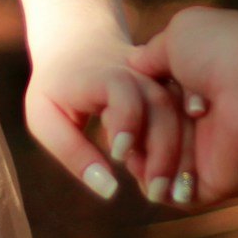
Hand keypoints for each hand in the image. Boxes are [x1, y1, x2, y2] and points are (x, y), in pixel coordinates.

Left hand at [23, 31, 187, 204]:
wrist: (79, 43)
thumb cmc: (56, 88)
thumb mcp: (45, 118)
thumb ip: (73, 153)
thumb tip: (109, 190)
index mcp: (101, 74)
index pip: (122, 90)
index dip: (126, 121)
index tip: (118, 156)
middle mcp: (136, 71)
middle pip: (161, 105)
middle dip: (164, 152)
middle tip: (158, 194)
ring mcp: (158, 78)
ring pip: (183, 110)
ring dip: (184, 153)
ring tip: (176, 193)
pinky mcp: (172, 88)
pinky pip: (191, 114)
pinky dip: (192, 146)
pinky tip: (182, 176)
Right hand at [129, 6, 237, 207]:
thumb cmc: (221, 52)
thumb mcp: (177, 35)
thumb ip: (152, 54)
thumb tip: (133, 64)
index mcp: (197, 85)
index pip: (150, 103)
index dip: (131, 101)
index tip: (120, 91)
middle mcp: (202, 120)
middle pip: (148, 134)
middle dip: (132, 128)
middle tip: (132, 119)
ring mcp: (208, 153)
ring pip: (155, 164)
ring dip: (143, 154)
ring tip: (136, 143)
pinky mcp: (213, 184)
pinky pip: (172, 194)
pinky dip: (154, 184)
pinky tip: (146, 166)